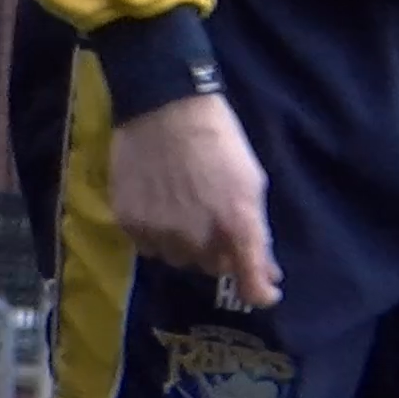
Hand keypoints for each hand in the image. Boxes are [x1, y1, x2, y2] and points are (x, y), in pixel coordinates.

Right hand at [109, 93, 279, 307]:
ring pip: (178, 258)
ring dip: (185, 242)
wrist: (163, 105)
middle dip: (218, 249)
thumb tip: (268, 273)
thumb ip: (258, 231)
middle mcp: (200, 240)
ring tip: (181, 207)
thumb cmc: (218, 138)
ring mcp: (161, 234)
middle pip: (213, 267)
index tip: (262, 288)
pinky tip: (157, 203)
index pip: (251, 287)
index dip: (259, 292)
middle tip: (212, 216)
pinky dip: (155, 233)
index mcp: (237, 227)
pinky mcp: (130, 224)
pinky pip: (148, 246)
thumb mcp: (252, 181)